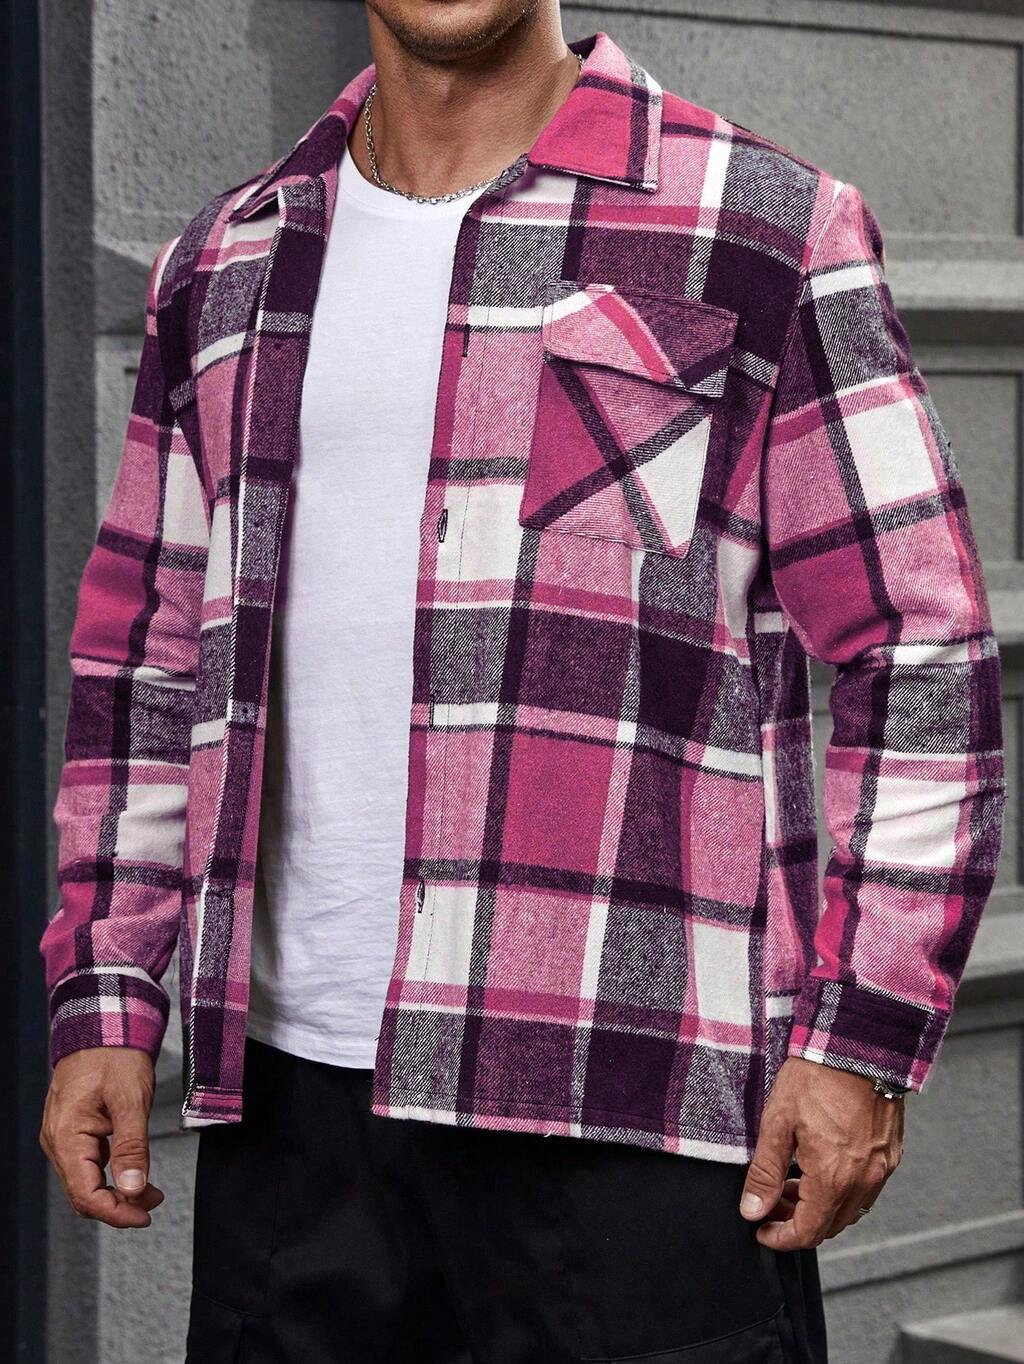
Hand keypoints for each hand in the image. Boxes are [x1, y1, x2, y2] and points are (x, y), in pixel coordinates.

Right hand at [39, 1047, 163, 1228]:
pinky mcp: (73, 1130)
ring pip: (85, 1182)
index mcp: (66, 1137)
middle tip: (153, 1203)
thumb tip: (134, 1189)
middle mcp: (57, 1141)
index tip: (145, 1215)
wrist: (104, 1024)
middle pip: (83, 1194)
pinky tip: (134, 1171)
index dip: (116, 1212)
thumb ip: (132, 1147)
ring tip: (150, 1191)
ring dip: (117, 1192)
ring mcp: (63, 1136)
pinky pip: (87, 1165)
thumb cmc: (115, 1055)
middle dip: (119, 1205)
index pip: (86, 1195)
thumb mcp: (131, 1100)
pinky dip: (111, 1174)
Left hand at [739, 1057, 902, 1248]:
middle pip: (829, 1226)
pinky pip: (866, 1189)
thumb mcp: (777, 1124)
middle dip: (797, 1222)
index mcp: (833, 1179)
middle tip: (772, 1202)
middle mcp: (863, 1182)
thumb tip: (752, 1211)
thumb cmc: (816, 1079)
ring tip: (793, 1182)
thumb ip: (765, 1173)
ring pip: (849, 1210)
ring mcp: (881, 1169)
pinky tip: (820, 1167)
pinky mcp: (890, 1154)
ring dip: (820, 1208)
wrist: (858, 1047)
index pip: (807, 1232)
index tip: (761, 1230)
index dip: (780, 1238)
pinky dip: (841, 1190)